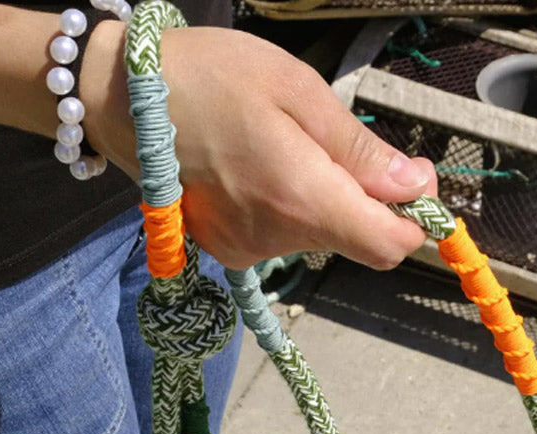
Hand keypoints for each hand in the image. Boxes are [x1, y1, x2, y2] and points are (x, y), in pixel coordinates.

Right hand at [81, 22, 436, 269]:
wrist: (123, 99)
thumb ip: (359, 150)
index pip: (389, 245)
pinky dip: (293, 209)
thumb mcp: (296, 91)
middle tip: (346, 145)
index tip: (413, 181)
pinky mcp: (231, 251)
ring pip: (324, 236)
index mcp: (302, 198)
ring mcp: (251, 251)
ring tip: (290, 148)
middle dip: (372, 200)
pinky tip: (264, 170)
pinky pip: (288, 237)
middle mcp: (279, 239)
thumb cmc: (210, 78)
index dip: (413, 218)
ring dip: (328, 200)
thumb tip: (413, 186)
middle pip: (360, 240)